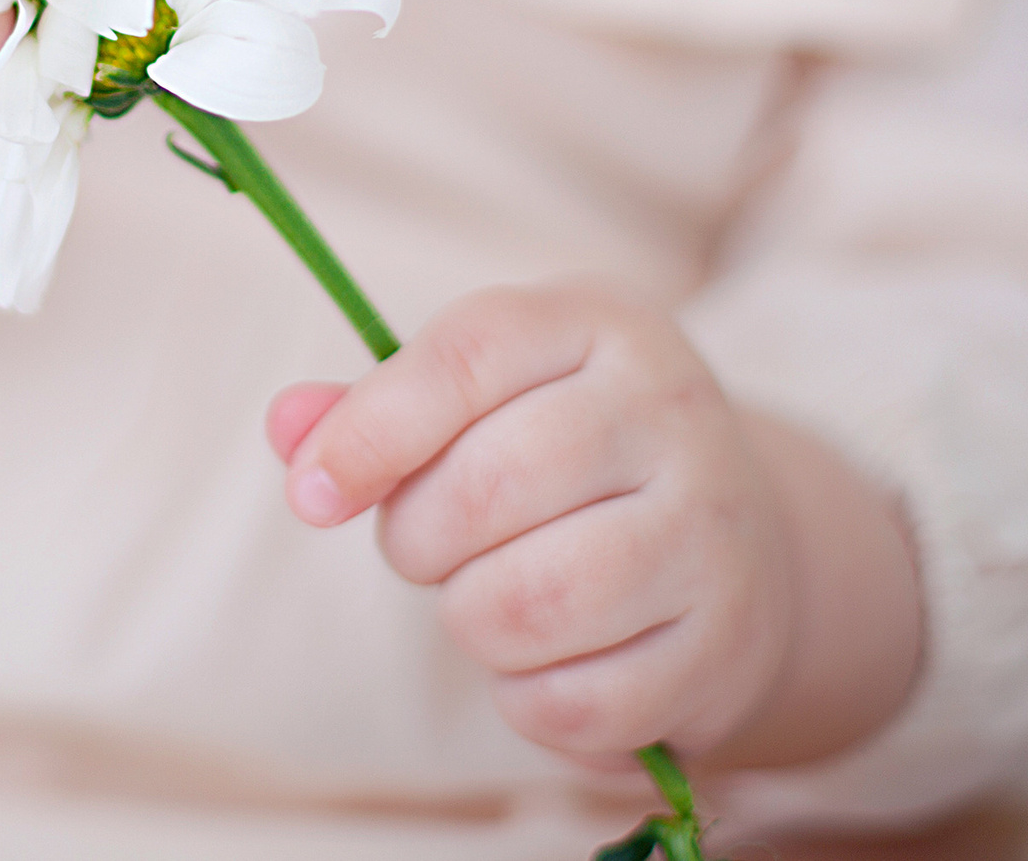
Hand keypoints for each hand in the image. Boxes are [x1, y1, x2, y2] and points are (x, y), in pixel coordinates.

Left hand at [267, 284, 921, 770]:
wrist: (738, 538)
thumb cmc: (566, 454)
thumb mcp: (481, 397)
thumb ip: (375, 409)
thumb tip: (289, 426)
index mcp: (600, 325)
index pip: (465, 357)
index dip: (369, 431)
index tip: (314, 493)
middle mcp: (671, 413)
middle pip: (484, 488)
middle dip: (417, 539)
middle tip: (430, 547)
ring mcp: (711, 530)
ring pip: (525, 606)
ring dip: (470, 621)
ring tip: (491, 596)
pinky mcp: (724, 645)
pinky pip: (572, 703)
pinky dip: (527, 698)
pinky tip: (548, 658)